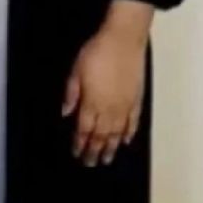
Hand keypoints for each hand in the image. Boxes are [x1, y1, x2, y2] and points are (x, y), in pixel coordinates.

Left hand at [61, 21, 147, 165]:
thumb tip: (65, 112)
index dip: (80, 143)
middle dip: (94, 151)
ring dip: (111, 147)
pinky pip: (133, 121)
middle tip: (91, 163)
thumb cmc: (98, 51)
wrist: (124, 39)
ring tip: (107, 159)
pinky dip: (130, 133)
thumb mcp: (76, 70)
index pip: (84, 129)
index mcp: (92, 103)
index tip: (77, 153)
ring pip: (117, 133)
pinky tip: (127, 140)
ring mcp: (125, 105)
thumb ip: (71, 93)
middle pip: (101, 136)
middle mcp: (109, 109)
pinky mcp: (137, 99)